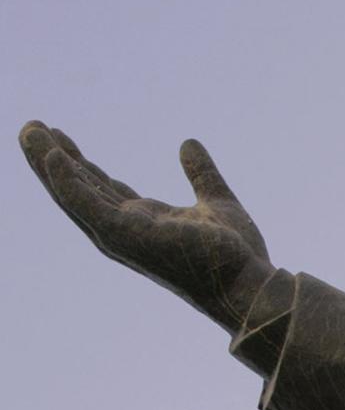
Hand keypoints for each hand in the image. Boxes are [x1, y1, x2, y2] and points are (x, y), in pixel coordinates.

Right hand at [19, 122, 275, 331]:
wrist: (250, 282)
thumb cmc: (238, 256)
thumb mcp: (216, 201)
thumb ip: (201, 172)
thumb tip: (188, 143)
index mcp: (144, 222)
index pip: (101, 189)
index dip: (78, 164)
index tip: (59, 135)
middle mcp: (126, 230)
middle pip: (79, 189)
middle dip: (52, 159)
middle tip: (31, 127)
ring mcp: (123, 235)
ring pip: (73, 194)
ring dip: (48, 163)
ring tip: (29, 131)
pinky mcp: (126, 236)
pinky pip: (86, 205)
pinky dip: (67, 181)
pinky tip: (52, 156)